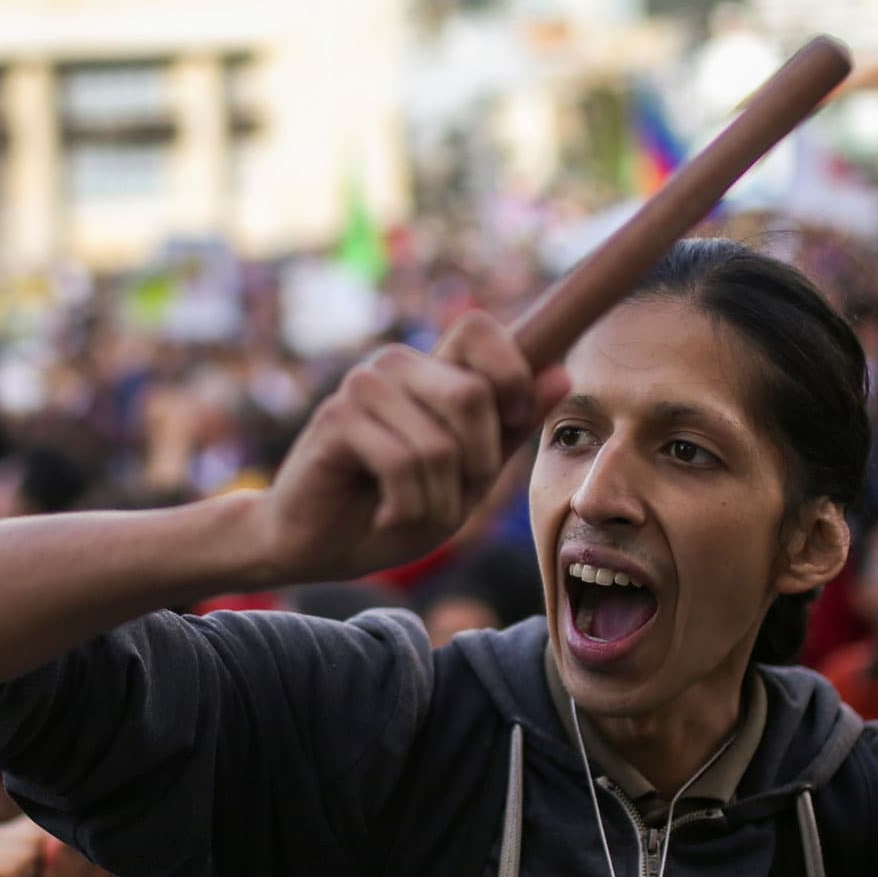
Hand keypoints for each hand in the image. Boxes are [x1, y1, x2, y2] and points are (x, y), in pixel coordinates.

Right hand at [256, 312, 566, 584]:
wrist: (315, 548)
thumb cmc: (391, 510)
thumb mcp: (466, 479)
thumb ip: (509, 430)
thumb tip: (562, 374)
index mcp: (431, 371)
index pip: (480, 328)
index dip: (512, 374)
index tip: (511, 423)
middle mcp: (396, 365)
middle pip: (473, 395)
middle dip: (477, 464)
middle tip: (449, 496)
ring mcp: (363, 385)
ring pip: (440, 444)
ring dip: (438, 500)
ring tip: (410, 509)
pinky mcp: (336, 417)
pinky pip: (402, 464)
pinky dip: (407, 507)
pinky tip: (385, 514)